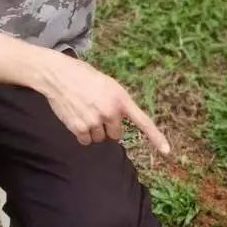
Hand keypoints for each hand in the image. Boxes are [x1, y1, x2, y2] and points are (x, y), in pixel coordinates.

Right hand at [35, 51, 170, 155]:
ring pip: (99, 139)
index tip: (167, 151)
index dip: (156, 137)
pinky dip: (81, 134)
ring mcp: (94, 121)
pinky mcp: (79, 128)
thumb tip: (119, 124)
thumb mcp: (109, 85)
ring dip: (93, 130)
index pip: (143, 121)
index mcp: (121, 99)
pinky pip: (86, 141)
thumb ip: (118, 103)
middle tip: (96, 110)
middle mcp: (110, 111)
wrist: (59, 75)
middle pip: (116, 135)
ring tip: (84, 111)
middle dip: (108, 127)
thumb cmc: (84, 77)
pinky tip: (76, 117)